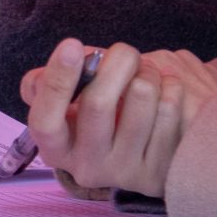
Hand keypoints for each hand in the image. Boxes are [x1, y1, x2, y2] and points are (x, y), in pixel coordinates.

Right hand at [18, 39, 216, 198]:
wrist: (144, 151)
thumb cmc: (99, 115)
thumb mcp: (67, 103)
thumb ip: (51, 81)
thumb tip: (56, 65)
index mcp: (56, 148)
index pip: (46, 120)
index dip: (57, 80)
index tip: (72, 44)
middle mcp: (86, 167)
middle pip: (98, 102)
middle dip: (116, 61)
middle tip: (125, 52)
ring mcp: (124, 173)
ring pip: (140, 97)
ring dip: (147, 71)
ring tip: (147, 72)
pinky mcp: (159, 171)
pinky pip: (169, 109)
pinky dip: (170, 86)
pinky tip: (166, 90)